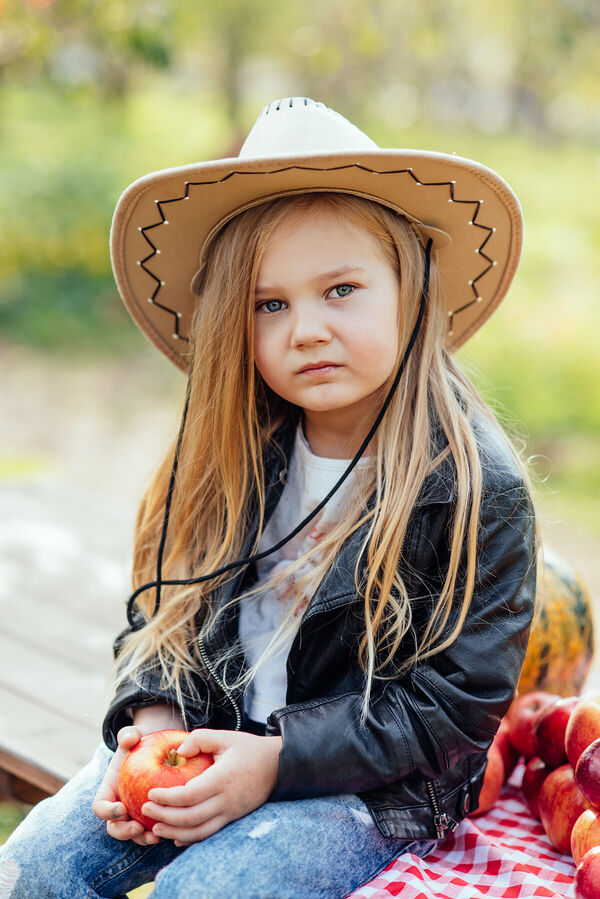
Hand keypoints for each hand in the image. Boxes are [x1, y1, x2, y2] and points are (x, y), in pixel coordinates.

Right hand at [92, 726, 159, 845]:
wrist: (157, 750)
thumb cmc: (141, 743)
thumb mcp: (134, 736)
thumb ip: (128, 735)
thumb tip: (130, 738)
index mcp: (109, 791)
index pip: (99, 807)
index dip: (107, 811)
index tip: (121, 808)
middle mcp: (119, 807)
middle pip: (114, 828)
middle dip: (124, 832)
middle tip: (137, 829)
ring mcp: (135, 815)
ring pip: (134, 835)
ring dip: (142, 839)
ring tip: (155, 837)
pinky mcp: (153, 818)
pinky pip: (153, 830)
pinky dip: (161, 832)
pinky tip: (172, 830)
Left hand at [140, 729, 282, 844]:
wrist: (277, 765)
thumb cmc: (249, 749)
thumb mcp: (226, 736)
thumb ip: (200, 739)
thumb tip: (178, 751)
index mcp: (222, 779)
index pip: (189, 795)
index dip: (167, 797)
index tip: (150, 792)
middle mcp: (226, 800)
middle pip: (190, 818)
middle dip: (165, 816)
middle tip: (145, 810)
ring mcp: (231, 813)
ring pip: (199, 832)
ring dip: (175, 832)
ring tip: (156, 827)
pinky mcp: (233, 819)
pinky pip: (209, 834)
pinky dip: (190, 839)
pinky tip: (176, 837)